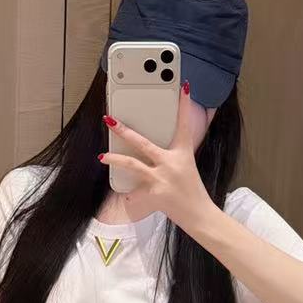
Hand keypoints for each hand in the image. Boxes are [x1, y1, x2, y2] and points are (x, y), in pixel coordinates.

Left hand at [100, 85, 214, 231]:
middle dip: (124, 130)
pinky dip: (130, 198)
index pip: (184, 125)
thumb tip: (170, 149)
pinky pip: (135, 194)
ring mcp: (161, 179)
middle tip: (109, 120)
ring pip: (132, 165)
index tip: (183, 86)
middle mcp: (171, 163)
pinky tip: (126, 200)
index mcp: (182, 154)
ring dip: (115, 159)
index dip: (184, 104)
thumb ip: (178, 154)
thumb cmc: (192, 192)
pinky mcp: (154, 195)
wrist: (200, 216)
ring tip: (102, 156)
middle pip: (143, 143)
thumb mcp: (189, 167)